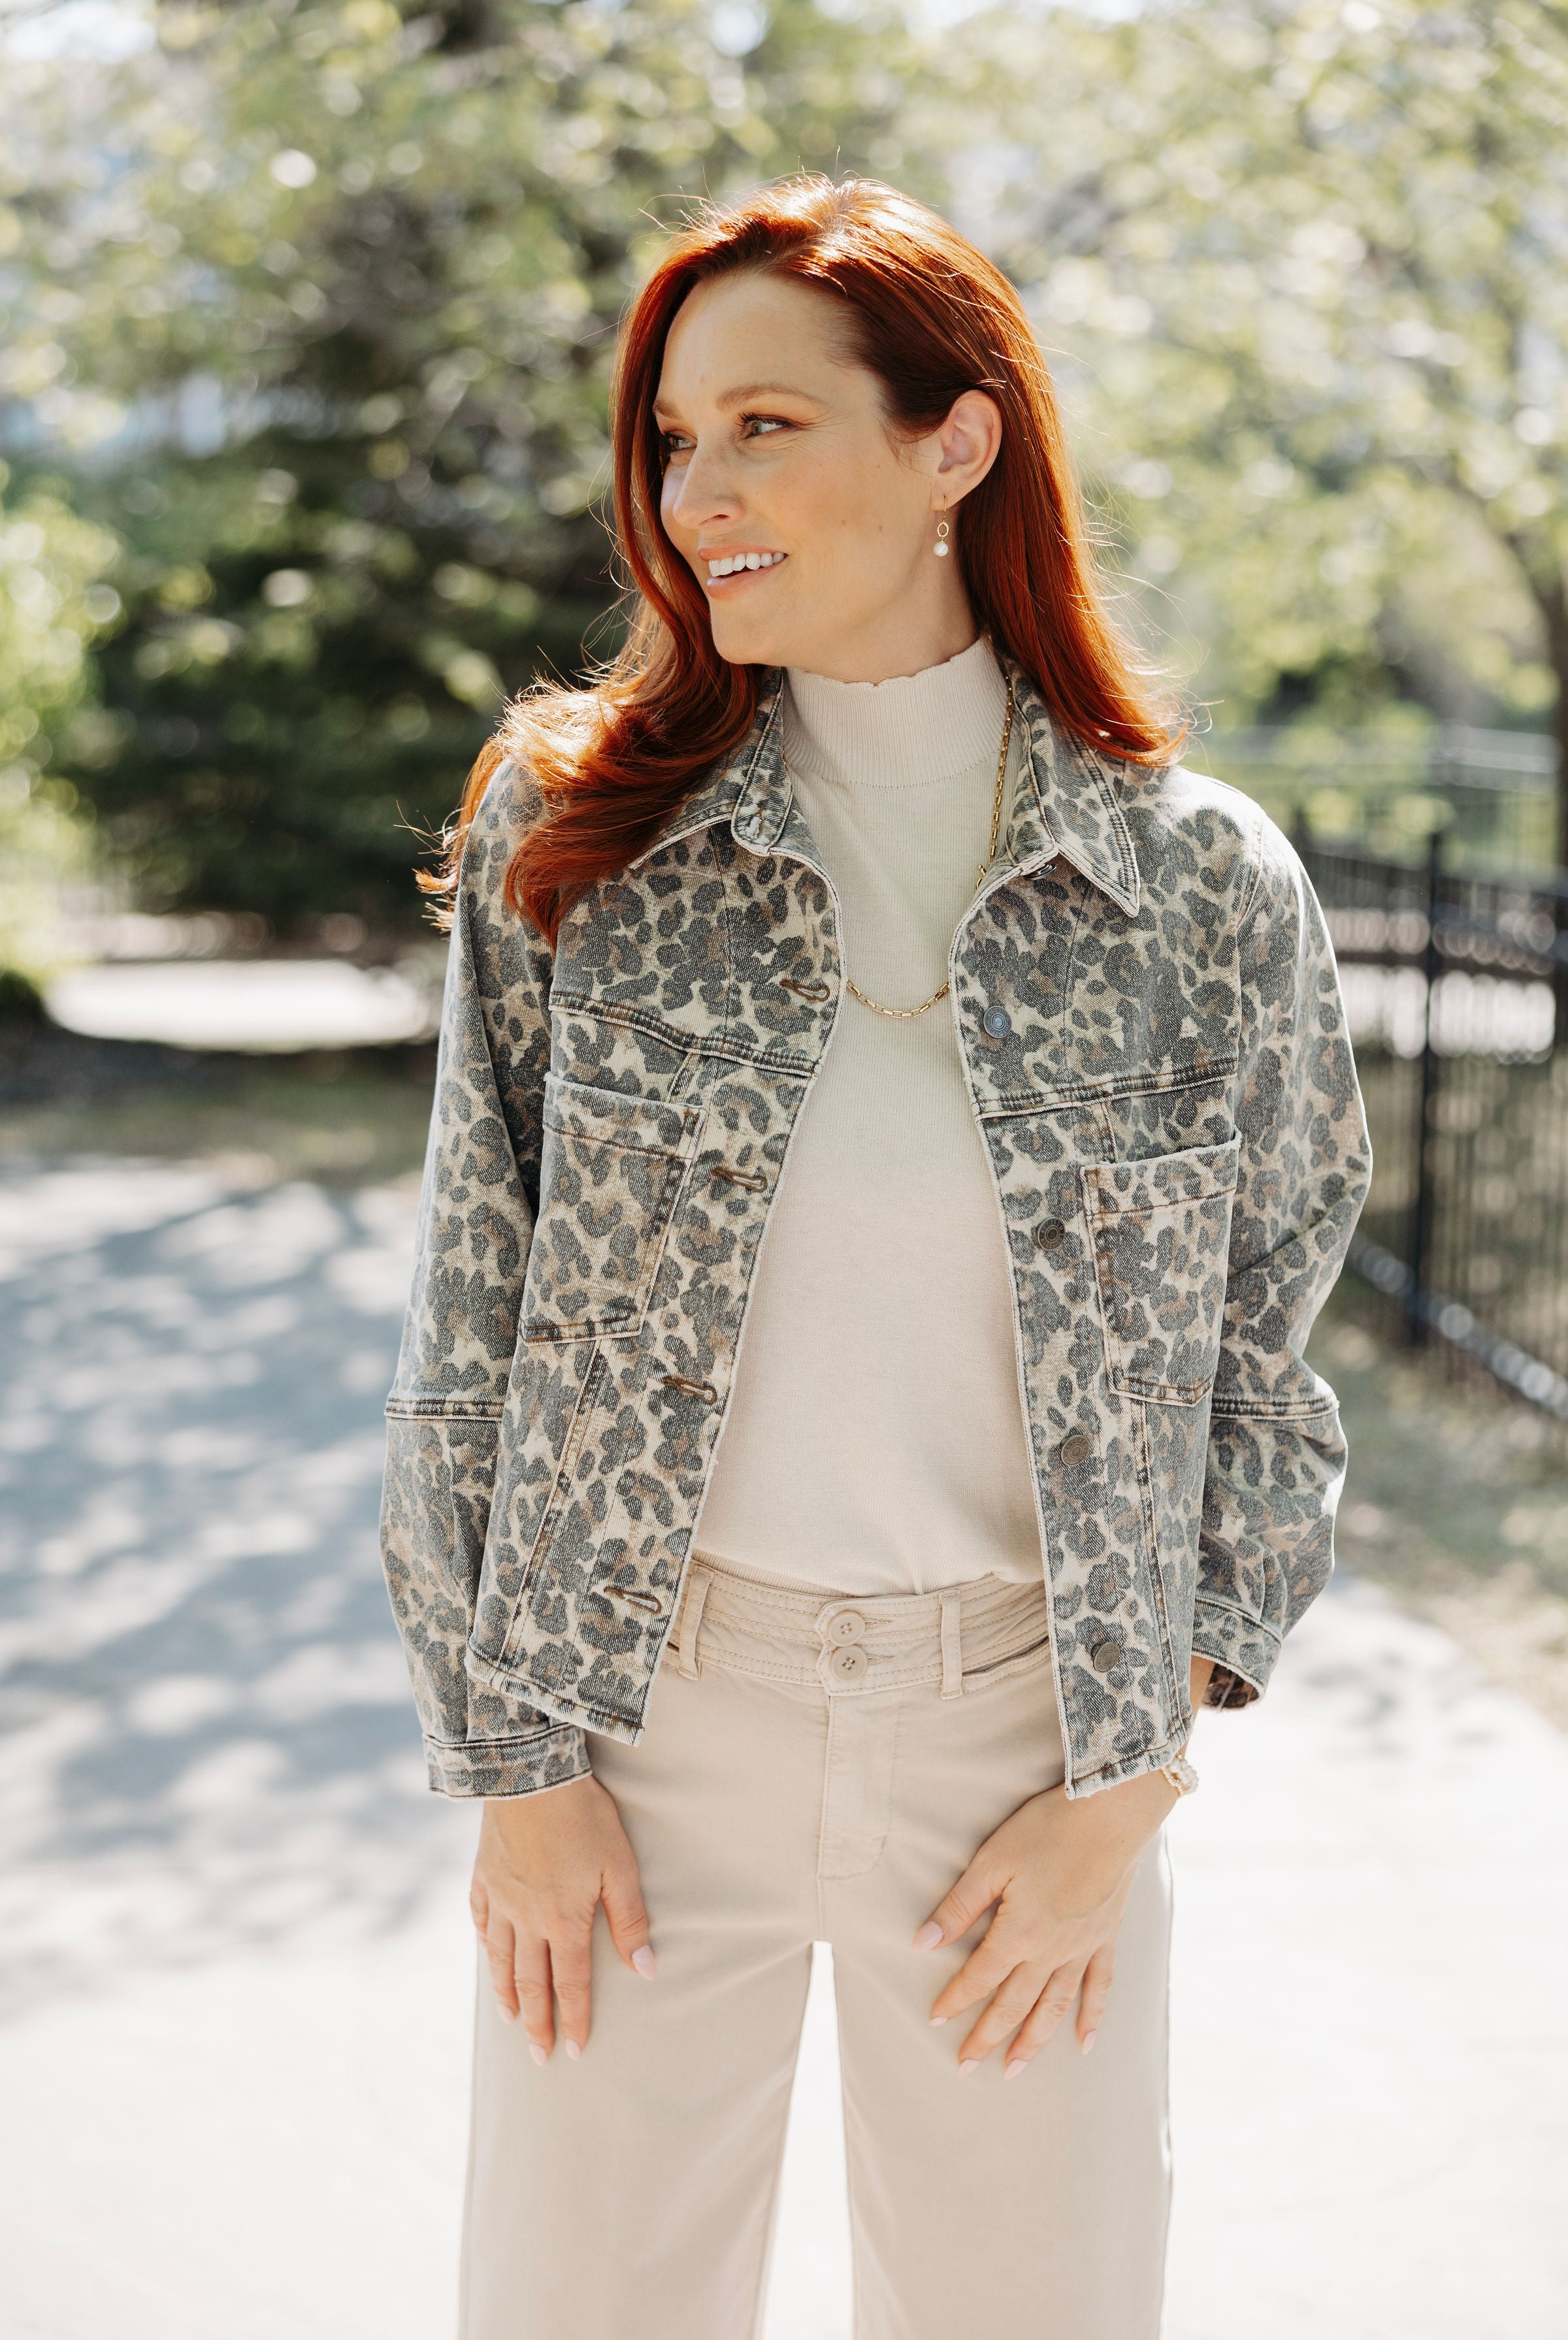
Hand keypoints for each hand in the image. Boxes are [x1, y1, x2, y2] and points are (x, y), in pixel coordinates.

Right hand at [470, 1774, 653, 2062]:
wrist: (530, 1774)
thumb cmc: (584, 1817)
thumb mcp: (619, 1866)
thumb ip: (629, 1920)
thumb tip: (645, 1970)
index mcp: (564, 1920)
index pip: (571, 1984)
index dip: (574, 2020)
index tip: (573, 2052)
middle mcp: (527, 1919)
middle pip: (531, 1982)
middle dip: (537, 2023)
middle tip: (538, 2056)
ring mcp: (500, 1899)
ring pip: (499, 1959)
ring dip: (506, 1993)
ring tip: (510, 2019)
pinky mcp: (483, 1876)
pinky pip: (479, 1920)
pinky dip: (484, 1944)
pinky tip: (487, 1955)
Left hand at [914, 1766, 1175, 2076]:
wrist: (1109, 1815)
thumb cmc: (1046, 1830)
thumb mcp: (992, 1861)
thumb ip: (959, 1907)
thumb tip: (922, 1944)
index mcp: (1018, 1934)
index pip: (979, 1978)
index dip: (955, 2000)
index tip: (934, 2020)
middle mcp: (1050, 1952)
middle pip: (1013, 2004)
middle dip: (987, 2038)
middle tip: (966, 2067)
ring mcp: (1081, 1949)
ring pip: (1054, 2007)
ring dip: (1032, 2041)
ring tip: (1014, 2069)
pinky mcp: (1106, 1938)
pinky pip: (1099, 1988)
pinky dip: (1091, 2018)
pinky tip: (1084, 2044)